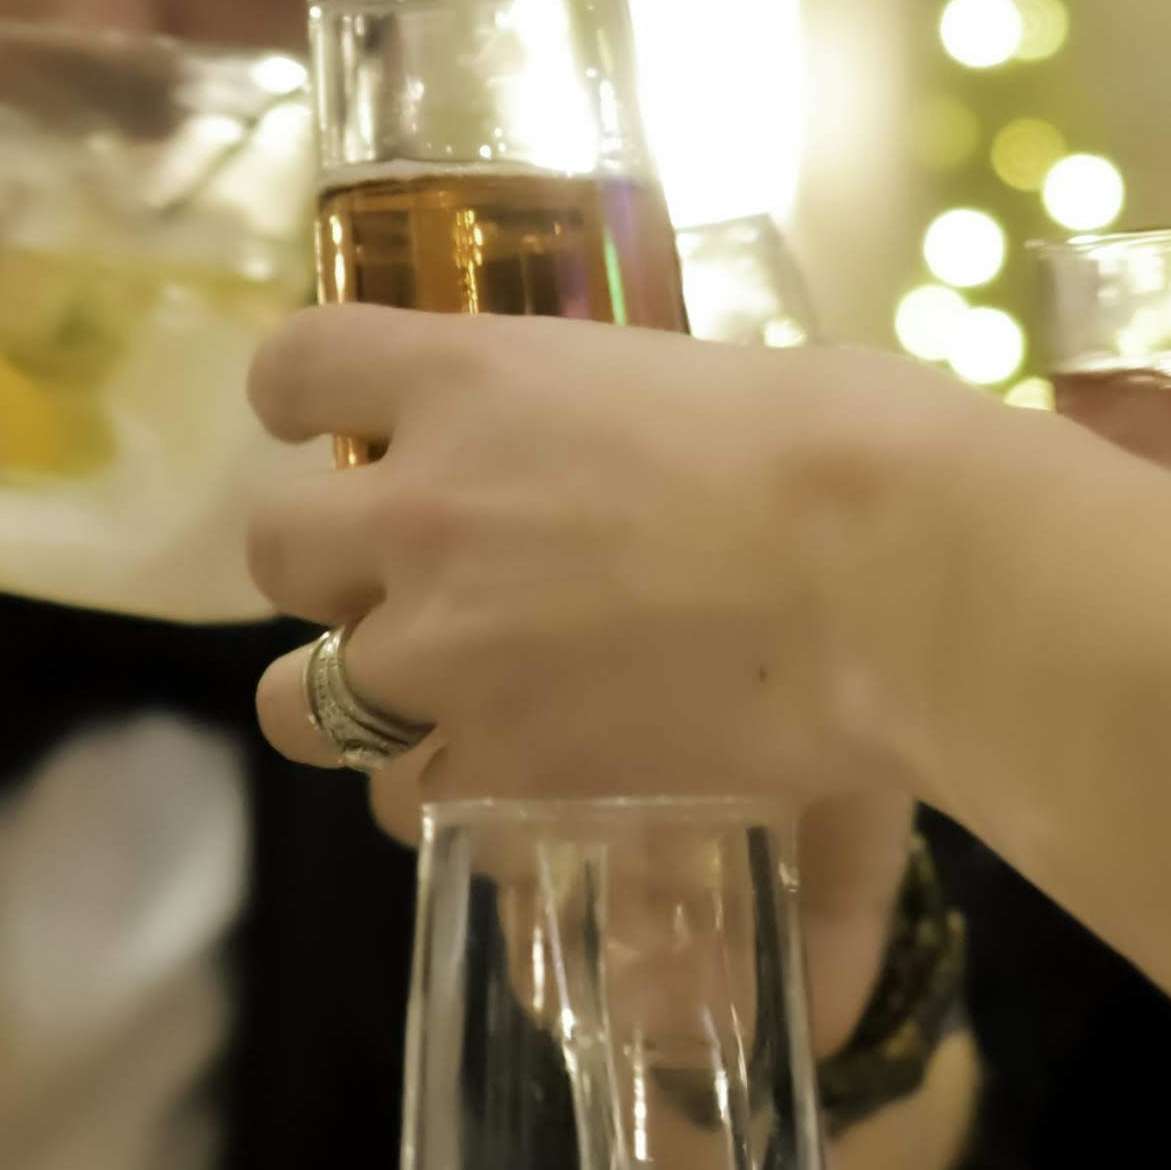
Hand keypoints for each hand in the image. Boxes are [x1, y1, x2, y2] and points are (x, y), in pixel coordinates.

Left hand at [240, 305, 977, 869]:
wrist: (895, 572)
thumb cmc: (841, 439)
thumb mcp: (694, 378)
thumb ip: (611, 418)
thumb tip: (642, 446)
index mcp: (467, 378)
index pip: (296, 370)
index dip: (303, 403)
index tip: (333, 428)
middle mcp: (421, 510)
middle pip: (276, 550)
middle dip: (332, 572)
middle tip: (409, 585)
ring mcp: (445, 649)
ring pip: (303, 702)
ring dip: (361, 703)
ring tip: (439, 711)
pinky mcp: (501, 765)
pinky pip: (411, 799)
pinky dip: (450, 797)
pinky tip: (515, 784)